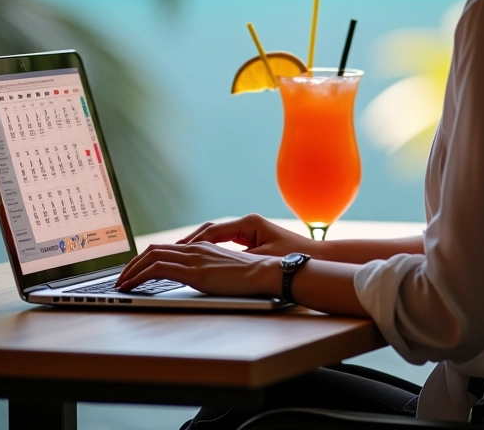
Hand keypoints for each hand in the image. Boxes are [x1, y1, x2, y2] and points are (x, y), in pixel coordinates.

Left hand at [115, 240, 280, 296]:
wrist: (265, 273)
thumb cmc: (251, 276)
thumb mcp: (225, 271)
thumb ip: (210, 271)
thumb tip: (200, 281)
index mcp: (202, 248)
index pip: (166, 248)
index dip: (146, 258)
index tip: (135, 271)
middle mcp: (195, 249)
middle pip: (154, 249)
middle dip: (133, 263)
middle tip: (122, 278)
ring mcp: (194, 258)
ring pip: (151, 257)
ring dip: (131, 270)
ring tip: (121, 285)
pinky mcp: (194, 272)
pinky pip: (158, 269)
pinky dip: (139, 276)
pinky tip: (132, 287)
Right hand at [177, 213, 315, 257]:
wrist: (314, 257)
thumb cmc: (291, 258)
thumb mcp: (262, 260)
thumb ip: (238, 260)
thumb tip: (215, 262)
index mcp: (248, 224)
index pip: (213, 232)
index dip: (193, 243)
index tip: (177, 252)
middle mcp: (247, 222)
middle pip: (210, 230)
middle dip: (190, 241)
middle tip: (170, 252)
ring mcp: (248, 229)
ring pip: (215, 234)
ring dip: (198, 244)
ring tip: (178, 254)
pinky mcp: (251, 237)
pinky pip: (224, 241)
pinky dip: (210, 247)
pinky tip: (199, 258)